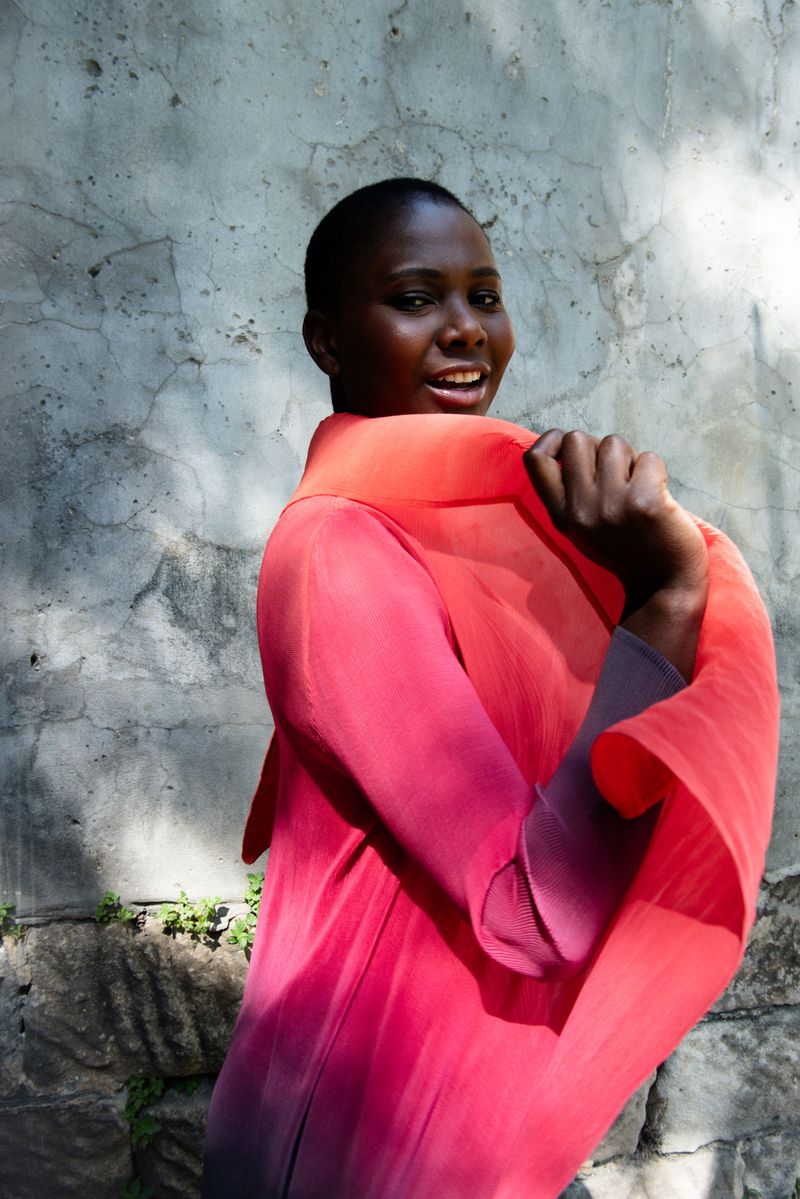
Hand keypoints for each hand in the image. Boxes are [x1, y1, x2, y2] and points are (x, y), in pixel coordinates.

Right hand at [523, 429, 707, 679]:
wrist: (663, 586)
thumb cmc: (627, 547)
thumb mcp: (583, 527)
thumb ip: (571, 491)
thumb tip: (567, 441)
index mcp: (561, 516)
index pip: (534, 459)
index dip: (551, 440)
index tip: (569, 446)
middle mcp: (580, 510)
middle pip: (576, 439)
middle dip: (599, 448)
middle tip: (616, 475)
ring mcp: (612, 506)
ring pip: (614, 443)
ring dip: (630, 460)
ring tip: (637, 489)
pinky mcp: (645, 502)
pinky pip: (648, 458)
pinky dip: (657, 471)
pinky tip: (658, 496)